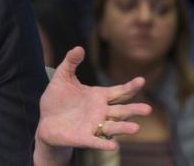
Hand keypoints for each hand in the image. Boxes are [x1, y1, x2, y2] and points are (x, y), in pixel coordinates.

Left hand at [36, 47, 151, 154]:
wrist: (46, 121)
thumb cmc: (57, 99)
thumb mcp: (62, 77)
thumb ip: (70, 62)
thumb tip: (79, 47)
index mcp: (98, 96)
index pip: (119, 92)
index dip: (130, 87)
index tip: (141, 80)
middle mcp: (101, 112)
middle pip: (121, 111)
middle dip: (133, 110)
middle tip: (148, 109)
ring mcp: (93, 126)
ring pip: (112, 127)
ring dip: (123, 128)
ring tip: (136, 128)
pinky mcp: (83, 137)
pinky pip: (95, 142)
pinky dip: (103, 144)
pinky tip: (114, 146)